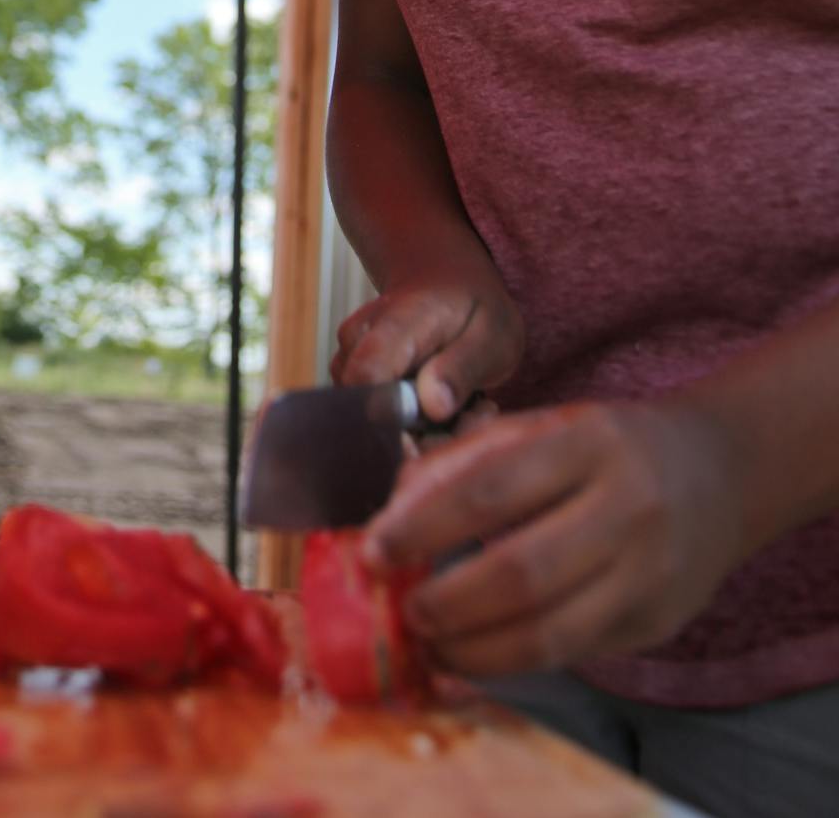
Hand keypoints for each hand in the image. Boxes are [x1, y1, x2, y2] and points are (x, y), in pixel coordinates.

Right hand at [330, 265, 522, 422]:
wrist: (446, 284)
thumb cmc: (473, 309)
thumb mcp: (492, 335)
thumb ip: (462, 368)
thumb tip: (431, 406)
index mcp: (397, 322)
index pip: (368, 375)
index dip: (391, 419)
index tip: (430, 441)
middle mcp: (359, 336)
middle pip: (362, 405)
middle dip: (412, 433)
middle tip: (468, 421)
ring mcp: (348, 355)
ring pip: (366, 414)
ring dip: (414, 429)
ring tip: (460, 410)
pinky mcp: (349, 374)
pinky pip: (368, 411)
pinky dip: (405, 422)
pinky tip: (437, 408)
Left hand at [364, 402, 743, 676]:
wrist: (718, 473)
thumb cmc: (604, 448)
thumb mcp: (539, 427)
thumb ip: (460, 461)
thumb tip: (391, 514)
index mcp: (587, 443)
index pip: (488, 492)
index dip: (421, 528)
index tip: (372, 551)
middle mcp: (628, 508)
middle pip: (519, 572)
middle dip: (445, 601)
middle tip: (402, 608)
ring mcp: (650, 572)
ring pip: (549, 631)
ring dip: (473, 648)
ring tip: (429, 643)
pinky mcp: (657, 621)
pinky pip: (572, 654)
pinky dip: (511, 663)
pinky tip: (471, 654)